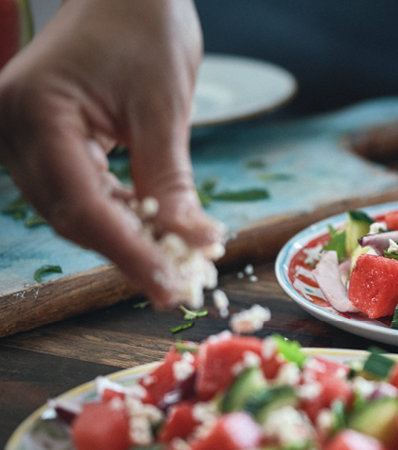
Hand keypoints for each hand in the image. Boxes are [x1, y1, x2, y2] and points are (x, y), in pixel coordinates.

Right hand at [0, 0, 223, 307]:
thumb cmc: (145, 28)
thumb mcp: (164, 108)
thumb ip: (170, 180)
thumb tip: (194, 242)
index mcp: (35, 112)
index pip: (82, 205)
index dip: (128, 253)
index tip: (167, 287)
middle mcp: (16, 130)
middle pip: (72, 216)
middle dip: (128, 255)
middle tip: (175, 287)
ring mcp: (26, 138)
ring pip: (76, 212)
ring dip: (125, 241)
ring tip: (173, 266)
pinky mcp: (47, 143)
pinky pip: (81, 193)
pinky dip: (120, 217)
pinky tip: (154, 233)